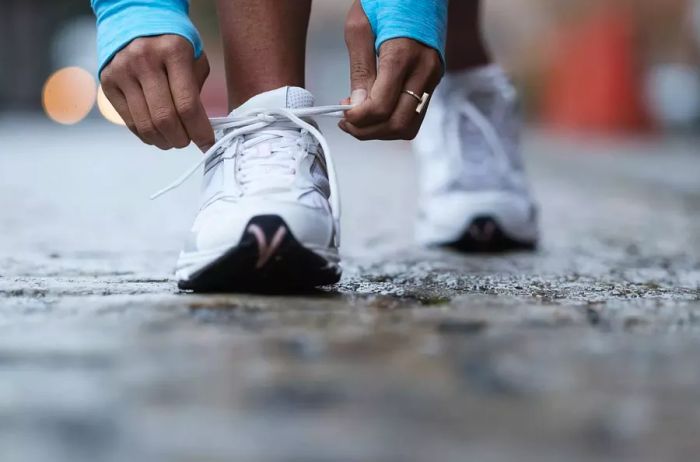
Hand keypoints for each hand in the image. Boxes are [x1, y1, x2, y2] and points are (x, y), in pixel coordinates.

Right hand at [100, 35, 213, 150]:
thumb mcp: (194, 58)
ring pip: (145, 124)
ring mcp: (122, 71)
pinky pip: (129, 121)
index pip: (187, 104)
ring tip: (173, 141)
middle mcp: (144, 60)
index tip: (207, 144)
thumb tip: (199, 128)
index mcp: (173, 52)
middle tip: (188, 142)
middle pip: (164, 118)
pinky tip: (156, 134)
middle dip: (181, 139)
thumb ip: (197, 90)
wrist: (135, 21)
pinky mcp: (108, 83)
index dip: (199, 131)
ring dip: (163, 141)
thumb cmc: (172, 45)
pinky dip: (146, 135)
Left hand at [339, 0, 442, 140]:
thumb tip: (357, 104)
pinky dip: (392, 121)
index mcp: (402, 55)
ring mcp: (432, 78)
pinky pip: (414, 115)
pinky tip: (376, 112)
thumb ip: (359, 69)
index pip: (381, 106)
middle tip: (348, 123)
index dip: (358, 119)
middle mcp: (423, 71)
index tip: (343, 114)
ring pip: (409, 126)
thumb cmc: (387, 0)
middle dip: (368, 131)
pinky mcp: (433, 81)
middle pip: (397, 124)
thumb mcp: (360, 27)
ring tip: (360, 120)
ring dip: (381, 131)